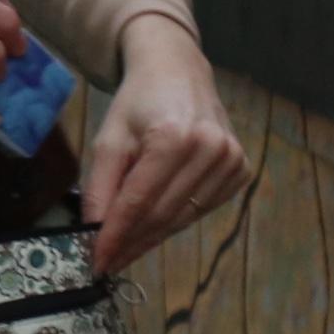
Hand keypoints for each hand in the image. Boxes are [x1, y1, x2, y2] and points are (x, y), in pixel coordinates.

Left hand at [77, 26, 247, 270]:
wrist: (178, 70)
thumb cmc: (138, 102)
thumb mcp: (110, 137)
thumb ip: (100, 186)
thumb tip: (93, 233)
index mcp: (174, 137)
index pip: (139, 202)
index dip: (115, 237)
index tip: (96, 262)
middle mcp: (210, 149)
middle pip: (162, 215)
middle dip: (131, 243)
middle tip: (106, 263)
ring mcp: (231, 161)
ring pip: (182, 218)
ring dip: (151, 238)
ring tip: (124, 251)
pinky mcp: (240, 170)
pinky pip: (202, 210)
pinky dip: (175, 221)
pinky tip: (153, 225)